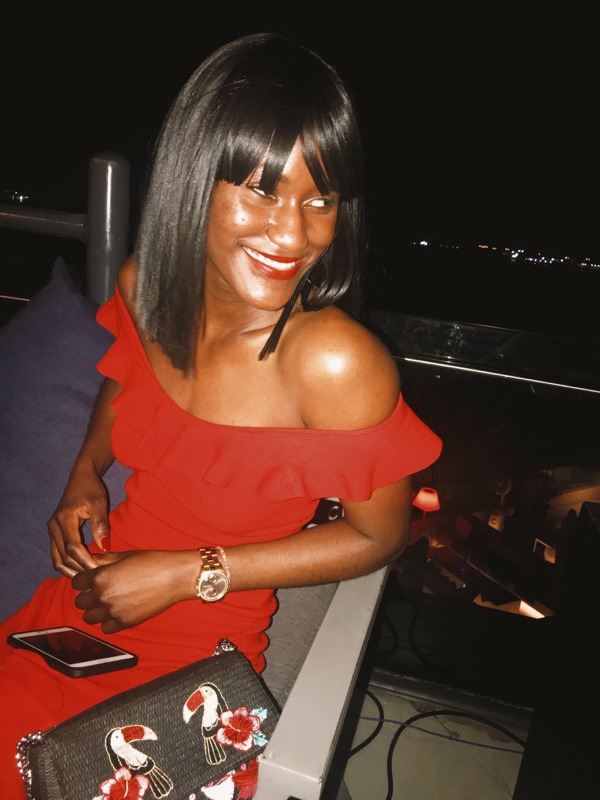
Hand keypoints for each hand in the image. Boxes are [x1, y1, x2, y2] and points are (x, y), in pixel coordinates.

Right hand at [47, 467, 110, 576]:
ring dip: (72, 570)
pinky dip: (68, 565)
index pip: (72, 547)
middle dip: (79, 569)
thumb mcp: (99, 503)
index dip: (85, 561)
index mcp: (64, 518)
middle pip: (62, 557)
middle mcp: (53, 527)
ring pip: (57, 560)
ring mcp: (52, 531)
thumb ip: (101, 524)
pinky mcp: (55, 534)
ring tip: (89, 578)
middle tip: (97, 577)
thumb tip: (105, 547)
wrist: (81, 478)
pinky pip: (57, 555)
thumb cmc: (91, 489)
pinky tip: (82, 570)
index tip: (99, 570)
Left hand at [71, 550, 195, 633]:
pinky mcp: (125, 622)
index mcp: (100, 576)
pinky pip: (105, 628)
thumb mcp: (125, 555)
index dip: (83, 580)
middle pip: (80, 602)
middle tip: (100, 590)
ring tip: (108, 602)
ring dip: (95, 610)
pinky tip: (118, 611)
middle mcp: (103, 596)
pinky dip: (108, 621)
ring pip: (89, 617)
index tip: (91, 579)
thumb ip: (104, 561)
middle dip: (88, 595)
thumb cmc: (152, 562)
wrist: (175, 577)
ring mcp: (113, 611)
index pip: (76, 582)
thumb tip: (90, 562)